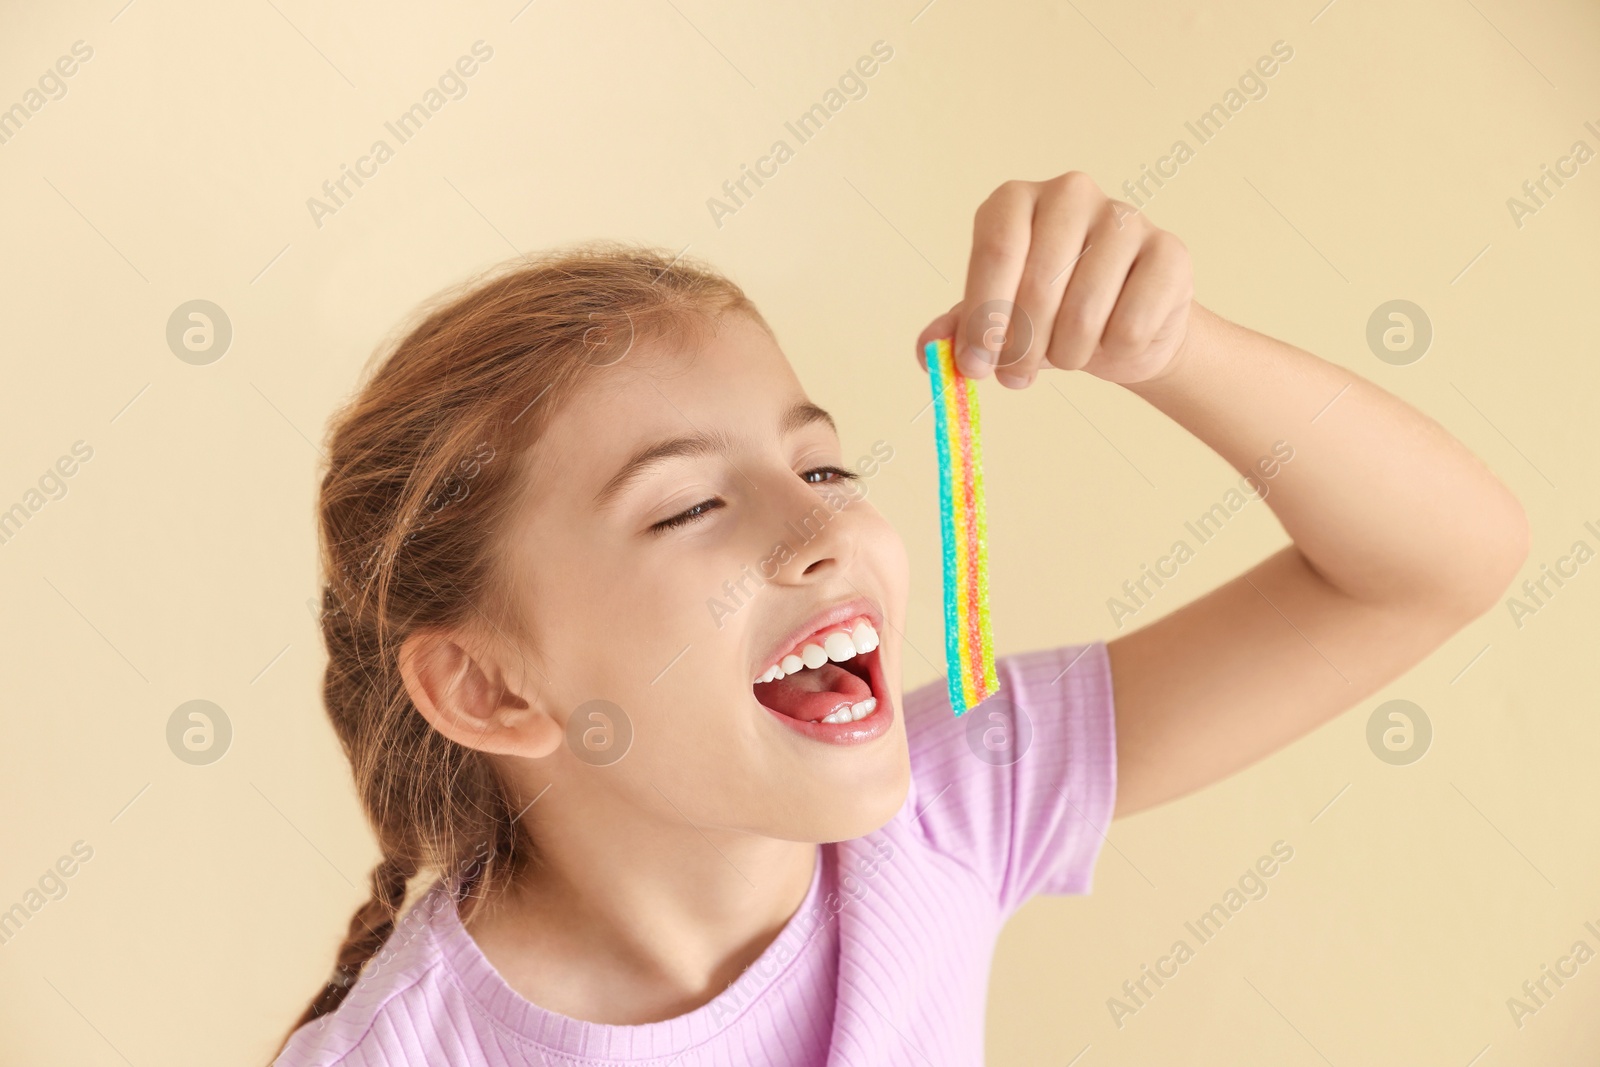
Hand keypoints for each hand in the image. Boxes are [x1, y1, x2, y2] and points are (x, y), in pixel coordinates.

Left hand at [915, 172, 1194, 387]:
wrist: (1125, 327)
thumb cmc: (1049, 316)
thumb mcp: (996, 321)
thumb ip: (958, 332)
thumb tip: (928, 351)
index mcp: (1015, 201)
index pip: (995, 252)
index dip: (982, 318)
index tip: (976, 366)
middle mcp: (1070, 194)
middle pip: (1037, 285)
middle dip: (1021, 349)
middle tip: (1016, 378)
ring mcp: (1125, 218)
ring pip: (1084, 312)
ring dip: (1068, 355)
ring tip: (1066, 356)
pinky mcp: (1170, 252)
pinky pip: (1132, 324)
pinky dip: (1116, 350)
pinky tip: (1114, 339)